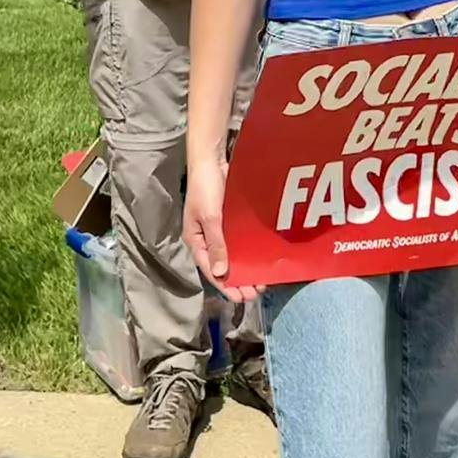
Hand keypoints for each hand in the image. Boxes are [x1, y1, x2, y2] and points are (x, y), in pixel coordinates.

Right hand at [185, 159, 257, 303]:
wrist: (212, 158)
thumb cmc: (205, 187)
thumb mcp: (209, 217)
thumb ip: (217, 244)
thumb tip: (221, 274)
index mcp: (196, 240)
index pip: (210, 269)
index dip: (225, 285)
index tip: (241, 298)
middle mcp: (208, 238)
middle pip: (223, 265)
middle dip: (238, 280)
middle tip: (256, 293)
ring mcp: (220, 228)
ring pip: (233, 253)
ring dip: (246, 266)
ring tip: (261, 280)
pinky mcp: (232, 219)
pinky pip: (241, 239)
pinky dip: (249, 249)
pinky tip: (262, 257)